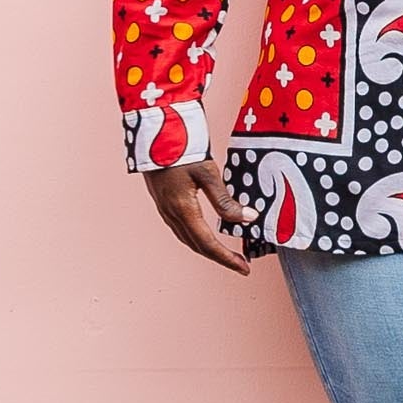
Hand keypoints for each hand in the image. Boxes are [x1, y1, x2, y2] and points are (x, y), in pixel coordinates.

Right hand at [144, 157, 258, 275]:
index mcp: (183, 209)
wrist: (153, 134)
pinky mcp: (163, 203)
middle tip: (241, 265)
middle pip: (198, 246)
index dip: (227, 259)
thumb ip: (225, 200)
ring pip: (188, 240)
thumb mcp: (207, 173)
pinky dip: (197, 239)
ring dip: (208, 250)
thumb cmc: (181, 149)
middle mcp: (171, 214)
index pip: (208, 244)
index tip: (244, 268)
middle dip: (221, 258)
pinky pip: (181, 230)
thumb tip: (249, 218)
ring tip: (227, 254)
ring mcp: (165, 210)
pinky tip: (206, 236)